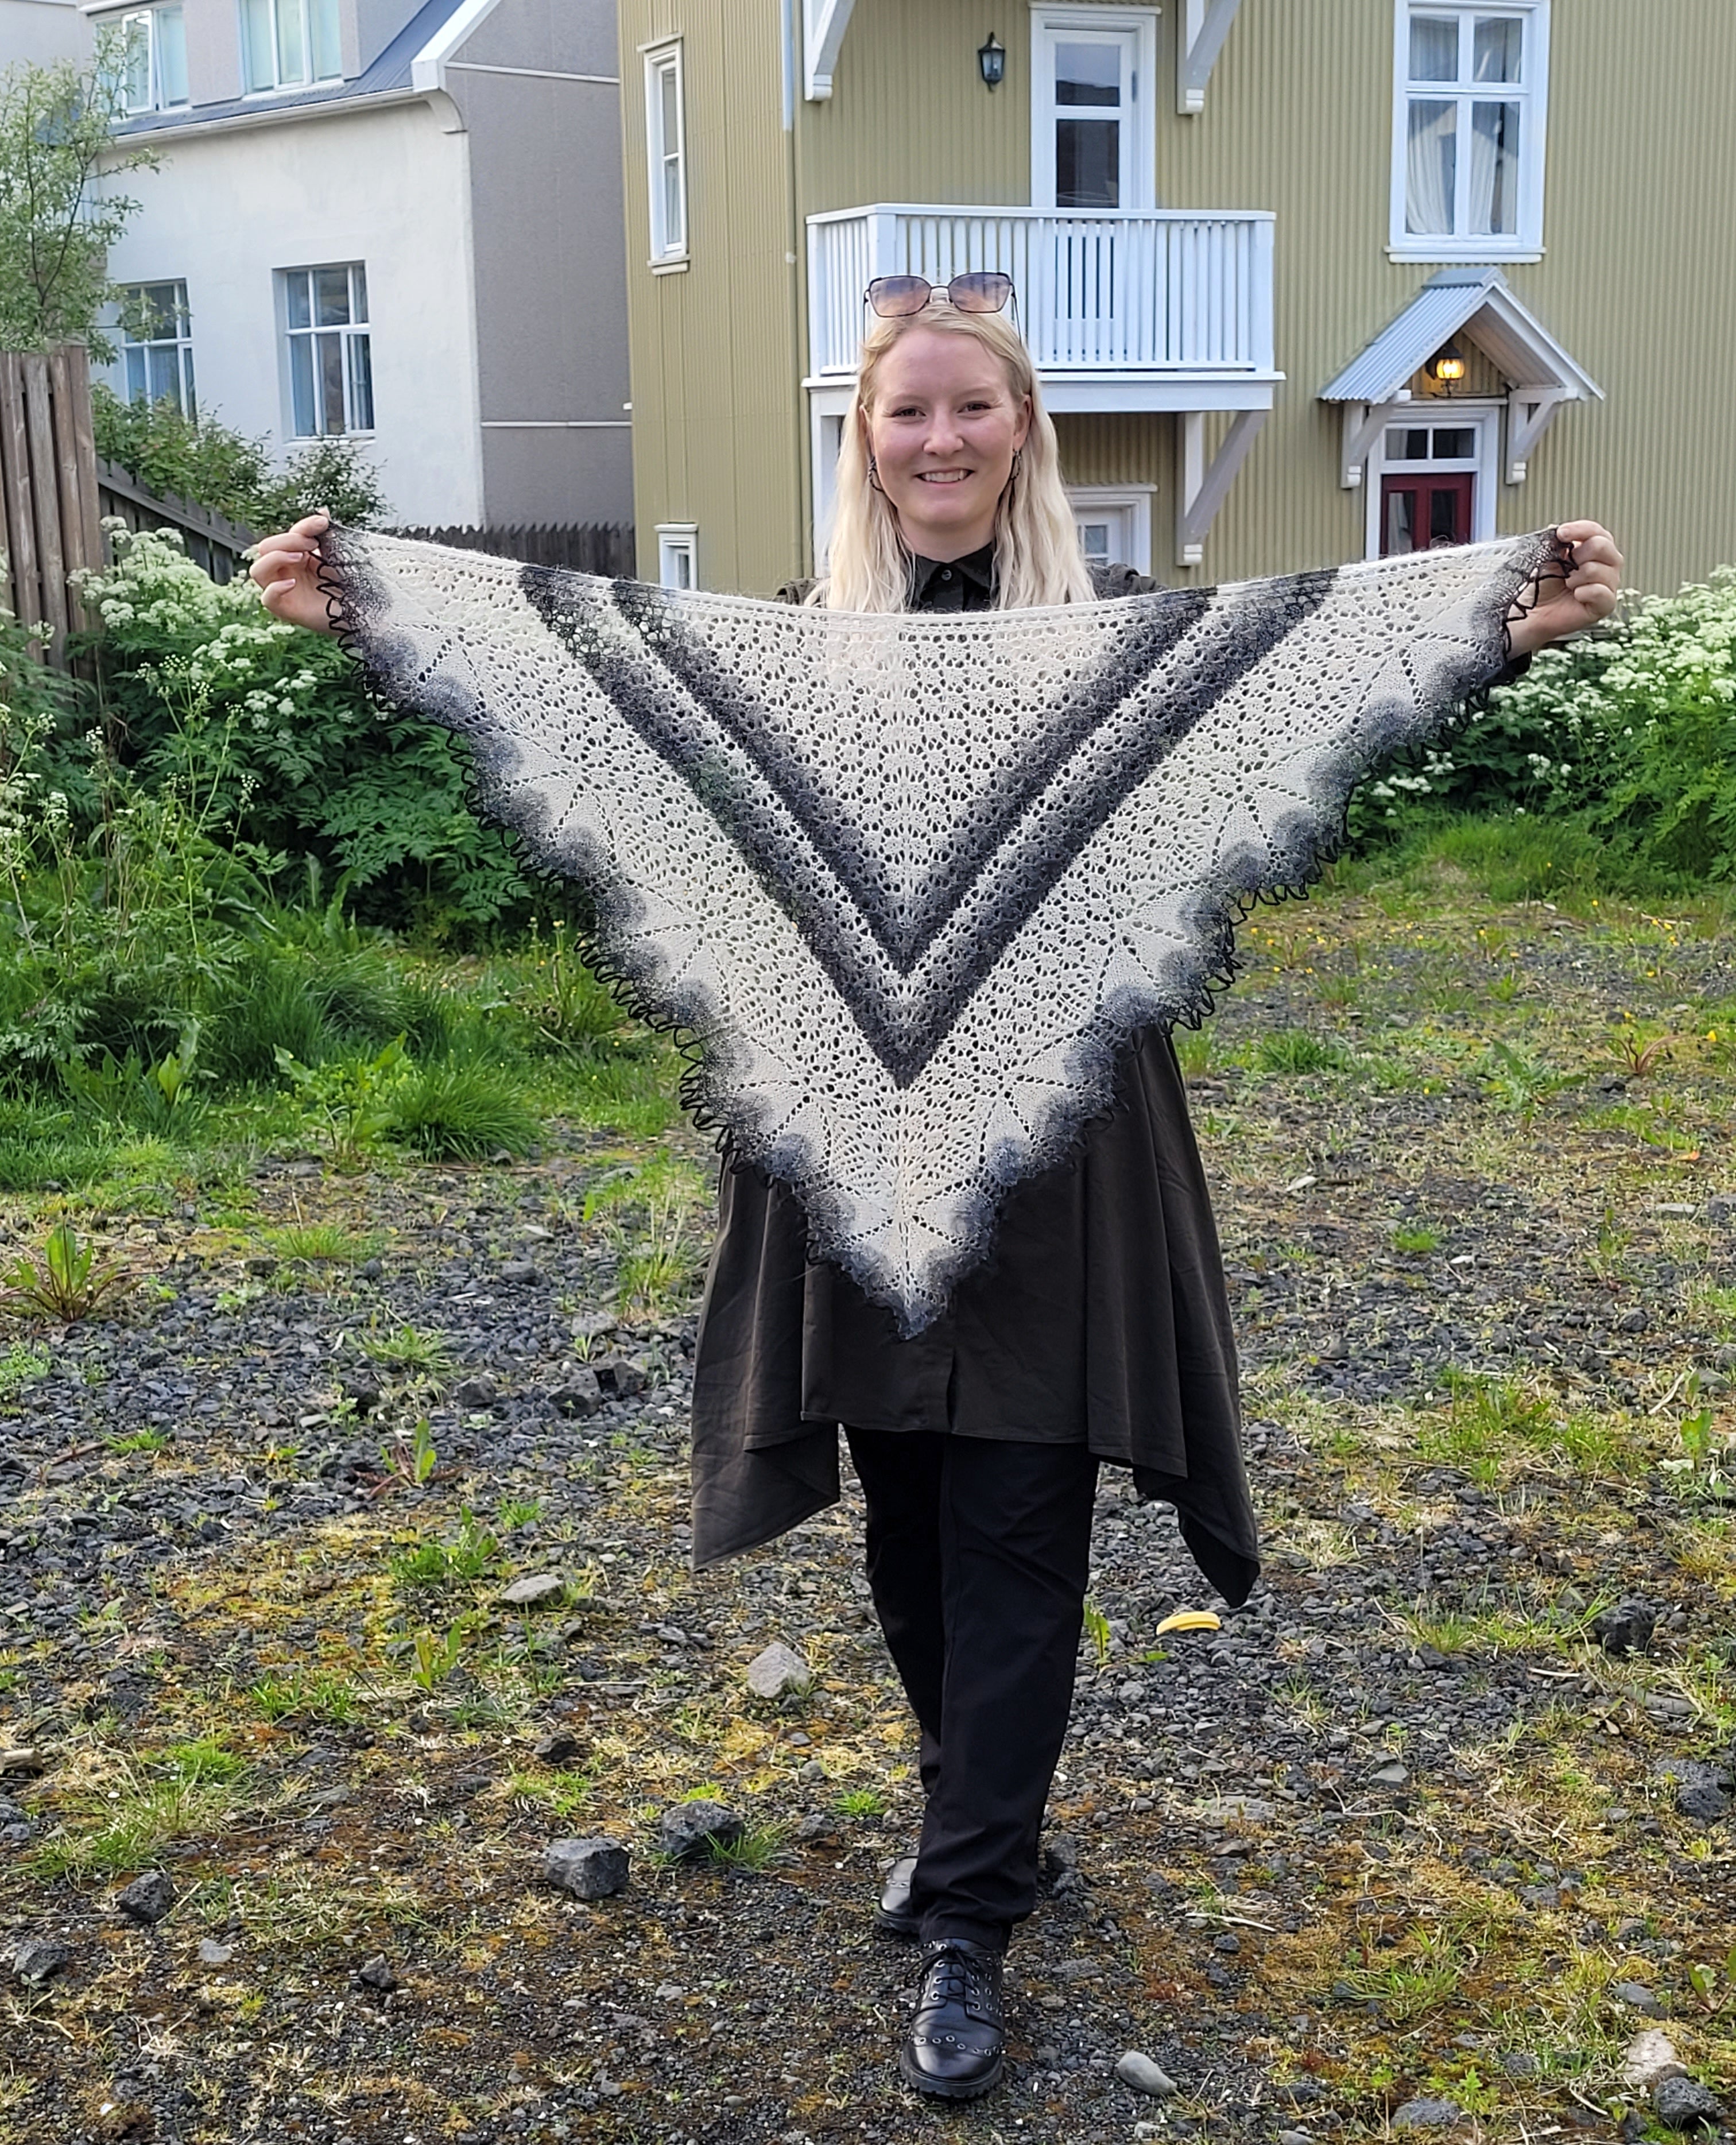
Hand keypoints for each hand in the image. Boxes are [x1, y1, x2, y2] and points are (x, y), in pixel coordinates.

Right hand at [249, 510, 338, 633]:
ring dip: (275, 558)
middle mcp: (285, 572)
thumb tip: (322, 510)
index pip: (285, 536)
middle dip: (287, 541)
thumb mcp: (337, 555)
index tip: (323, 523)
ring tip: (301, 558)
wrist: (363, 610)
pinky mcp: (286, 610)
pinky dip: (275, 588)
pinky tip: (293, 583)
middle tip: (312, 544)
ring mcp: (283, 591)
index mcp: (295, 557)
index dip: (301, 527)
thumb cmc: (350, 584)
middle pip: (265, 549)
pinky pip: (266, 598)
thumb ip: (326, 535)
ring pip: (257, 570)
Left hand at [1507, 520, 1622, 656]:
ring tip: (1567, 585)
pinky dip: (1583, 592)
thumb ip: (1556, 543)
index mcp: (1596, 548)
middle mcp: (1608, 564)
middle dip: (1578, 555)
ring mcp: (1609, 584)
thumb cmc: (1542, 584)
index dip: (1580, 529)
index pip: (1597, 531)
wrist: (1532, 612)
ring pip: (1598, 569)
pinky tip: (1575, 595)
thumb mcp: (1547, 558)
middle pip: (1602, 546)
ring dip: (1575, 577)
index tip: (1561, 533)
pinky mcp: (1606, 605)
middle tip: (1565, 569)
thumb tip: (1556, 529)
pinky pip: (1601, 592)